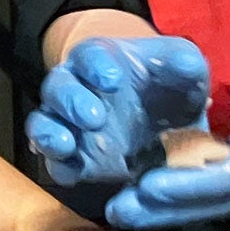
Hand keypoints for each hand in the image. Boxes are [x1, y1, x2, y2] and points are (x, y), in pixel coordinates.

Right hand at [25, 36, 210, 184]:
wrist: (169, 125)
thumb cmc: (169, 87)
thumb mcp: (185, 69)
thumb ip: (184, 62)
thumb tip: (185, 64)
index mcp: (101, 60)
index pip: (89, 55)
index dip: (96, 66)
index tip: (113, 80)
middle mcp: (76, 88)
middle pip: (58, 88)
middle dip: (71, 101)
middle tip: (94, 117)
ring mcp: (69, 125)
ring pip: (44, 123)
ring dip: (50, 133)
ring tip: (66, 146)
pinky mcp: (73, 158)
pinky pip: (56, 162)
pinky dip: (59, 167)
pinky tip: (72, 174)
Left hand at [105, 1, 229, 229]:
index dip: (194, 185)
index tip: (148, 186)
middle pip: (228, 201)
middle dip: (173, 209)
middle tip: (120, 212)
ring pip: (226, 202)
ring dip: (176, 208)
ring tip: (125, 211)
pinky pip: (228, 189)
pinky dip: (191, 194)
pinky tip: (154, 195)